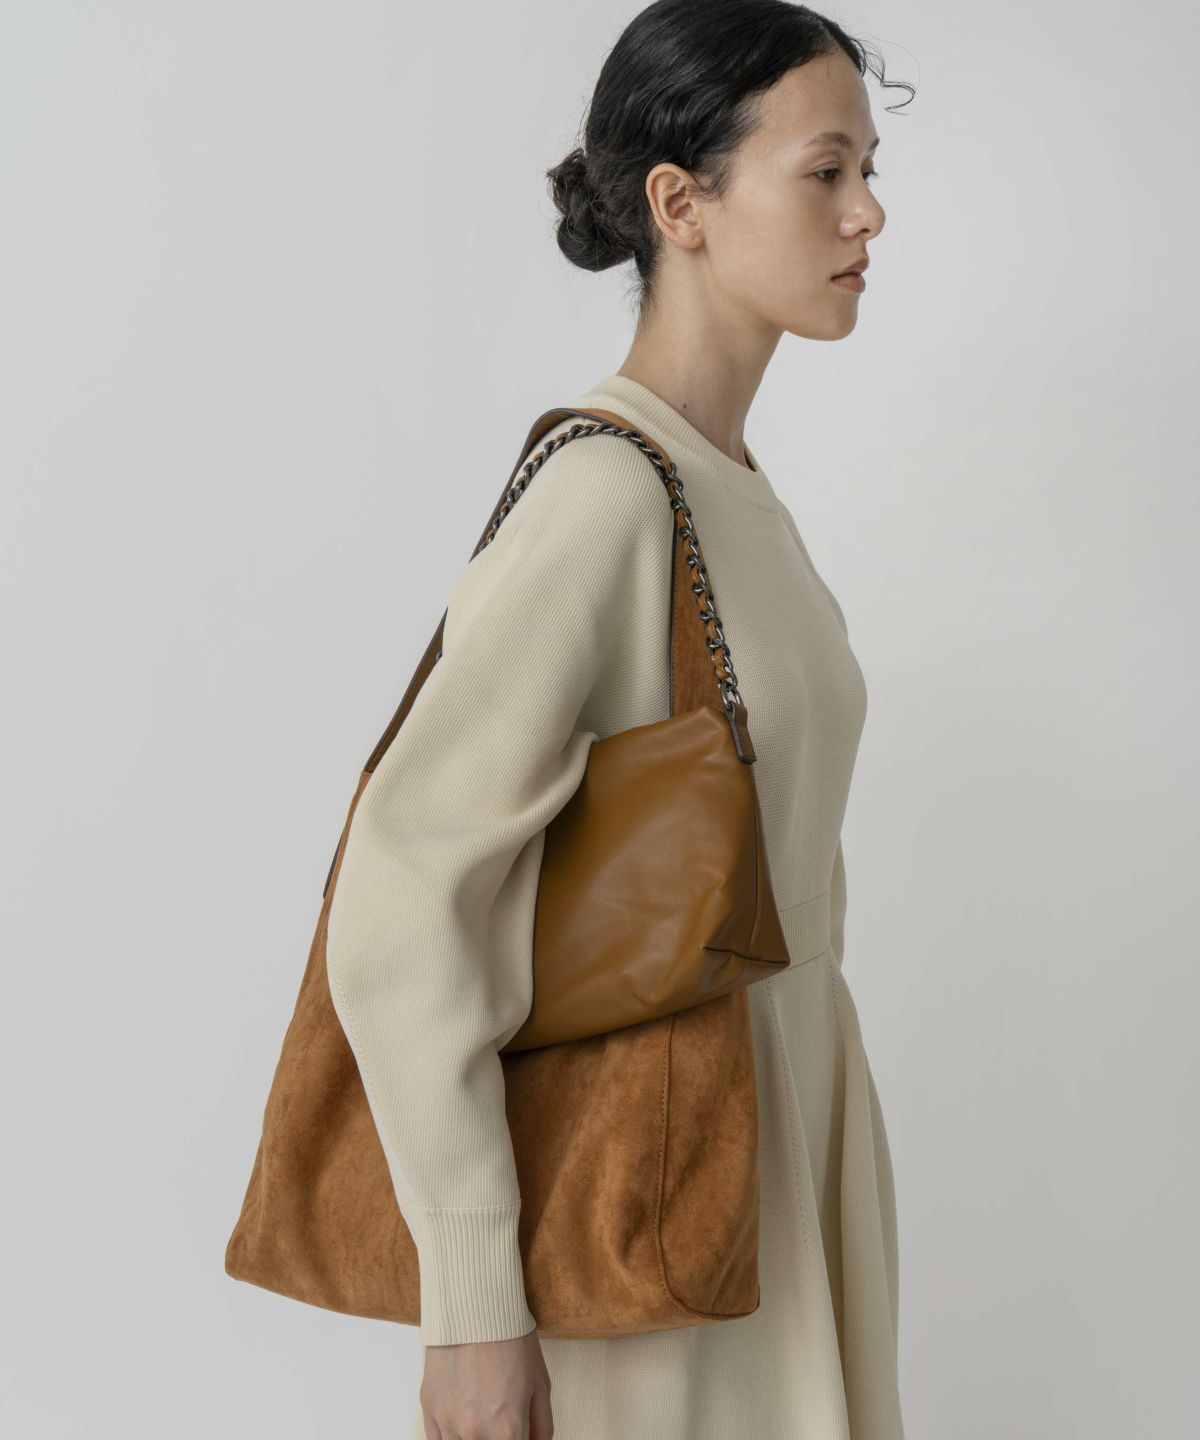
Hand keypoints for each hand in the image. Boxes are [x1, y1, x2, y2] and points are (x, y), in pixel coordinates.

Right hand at [419, 1326, 553, 1439]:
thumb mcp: (540, 1383)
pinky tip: (461, 1423)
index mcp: (508, 1429)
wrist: (475, 1306)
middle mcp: (476, 1433)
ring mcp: (449, 1423)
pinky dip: (450, 1437)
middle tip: (499, 1418)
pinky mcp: (429, 1409)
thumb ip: (542, 1425)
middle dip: (497, 1438)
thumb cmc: (509, 1337)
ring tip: (480, 1416)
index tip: (516, 1433)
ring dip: (473, 1438)